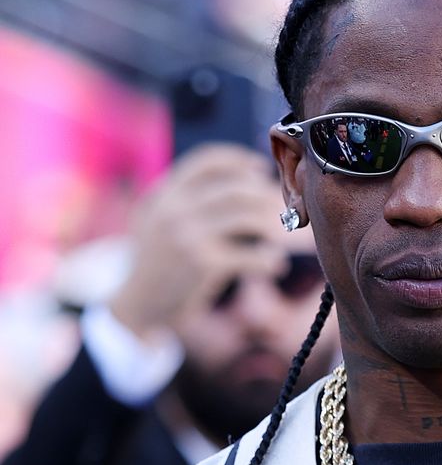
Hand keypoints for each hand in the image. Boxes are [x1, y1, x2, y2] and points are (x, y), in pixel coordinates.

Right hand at [109, 144, 286, 339]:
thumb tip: (240, 182)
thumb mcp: (157, 221)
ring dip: (271, 225)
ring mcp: (189, 235)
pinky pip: (252, 255)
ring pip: (248, 217)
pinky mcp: (204, 263)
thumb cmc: (159, 262)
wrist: (140, 305)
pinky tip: (275, 265)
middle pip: (236, 189)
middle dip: (265, 196)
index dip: (239, 160)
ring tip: (278, 236)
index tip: (261, 168)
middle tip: (278, 208)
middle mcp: (174, 209)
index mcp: (164, 194)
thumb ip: (184, 199)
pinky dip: (271, 261)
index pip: (206, 161)